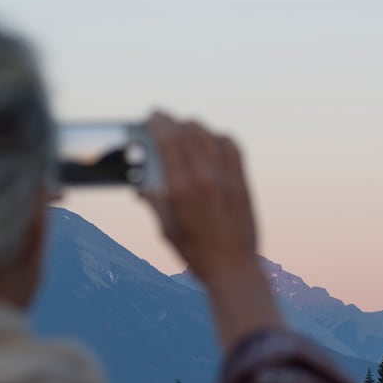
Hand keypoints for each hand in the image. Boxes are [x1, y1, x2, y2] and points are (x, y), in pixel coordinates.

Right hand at [141, 111, 258, 288]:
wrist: (233, 268)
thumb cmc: (196, 253)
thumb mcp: (166, 228)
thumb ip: (153, 201)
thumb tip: (139, 187)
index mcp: (183, 189)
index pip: (169, 140)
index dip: (158, 122)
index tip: (151, 115)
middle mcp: (206, 177)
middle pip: (188, 131)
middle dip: (172, 121)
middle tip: (162, 121)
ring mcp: (227, 176)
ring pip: (209, 133)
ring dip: (192, 127)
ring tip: (182, 129)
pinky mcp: (242, 180)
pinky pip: (230, 144)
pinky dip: (216, 137)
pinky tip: (209, 140)